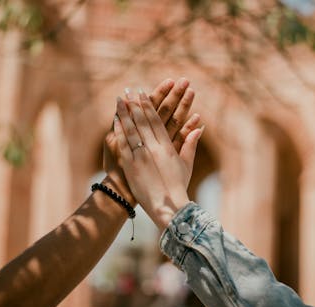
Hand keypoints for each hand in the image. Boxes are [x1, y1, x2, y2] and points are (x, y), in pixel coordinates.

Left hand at [114, 90, 202, 230]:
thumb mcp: (186, 165)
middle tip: (128, 90)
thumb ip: (190, 144)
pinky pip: (124, 145)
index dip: (147, 106)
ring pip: (131, 129)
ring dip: (124, 113)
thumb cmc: (178, 187)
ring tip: (119, 100)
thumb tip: (199, 127)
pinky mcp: (131, 166)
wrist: (169, 207)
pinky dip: (119, 131)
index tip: (142, 93)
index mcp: (166, 146)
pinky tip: (115, 120)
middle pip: (142, 121)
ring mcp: (141, 156)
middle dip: (134, 104)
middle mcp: (153, 148)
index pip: (155, 121)